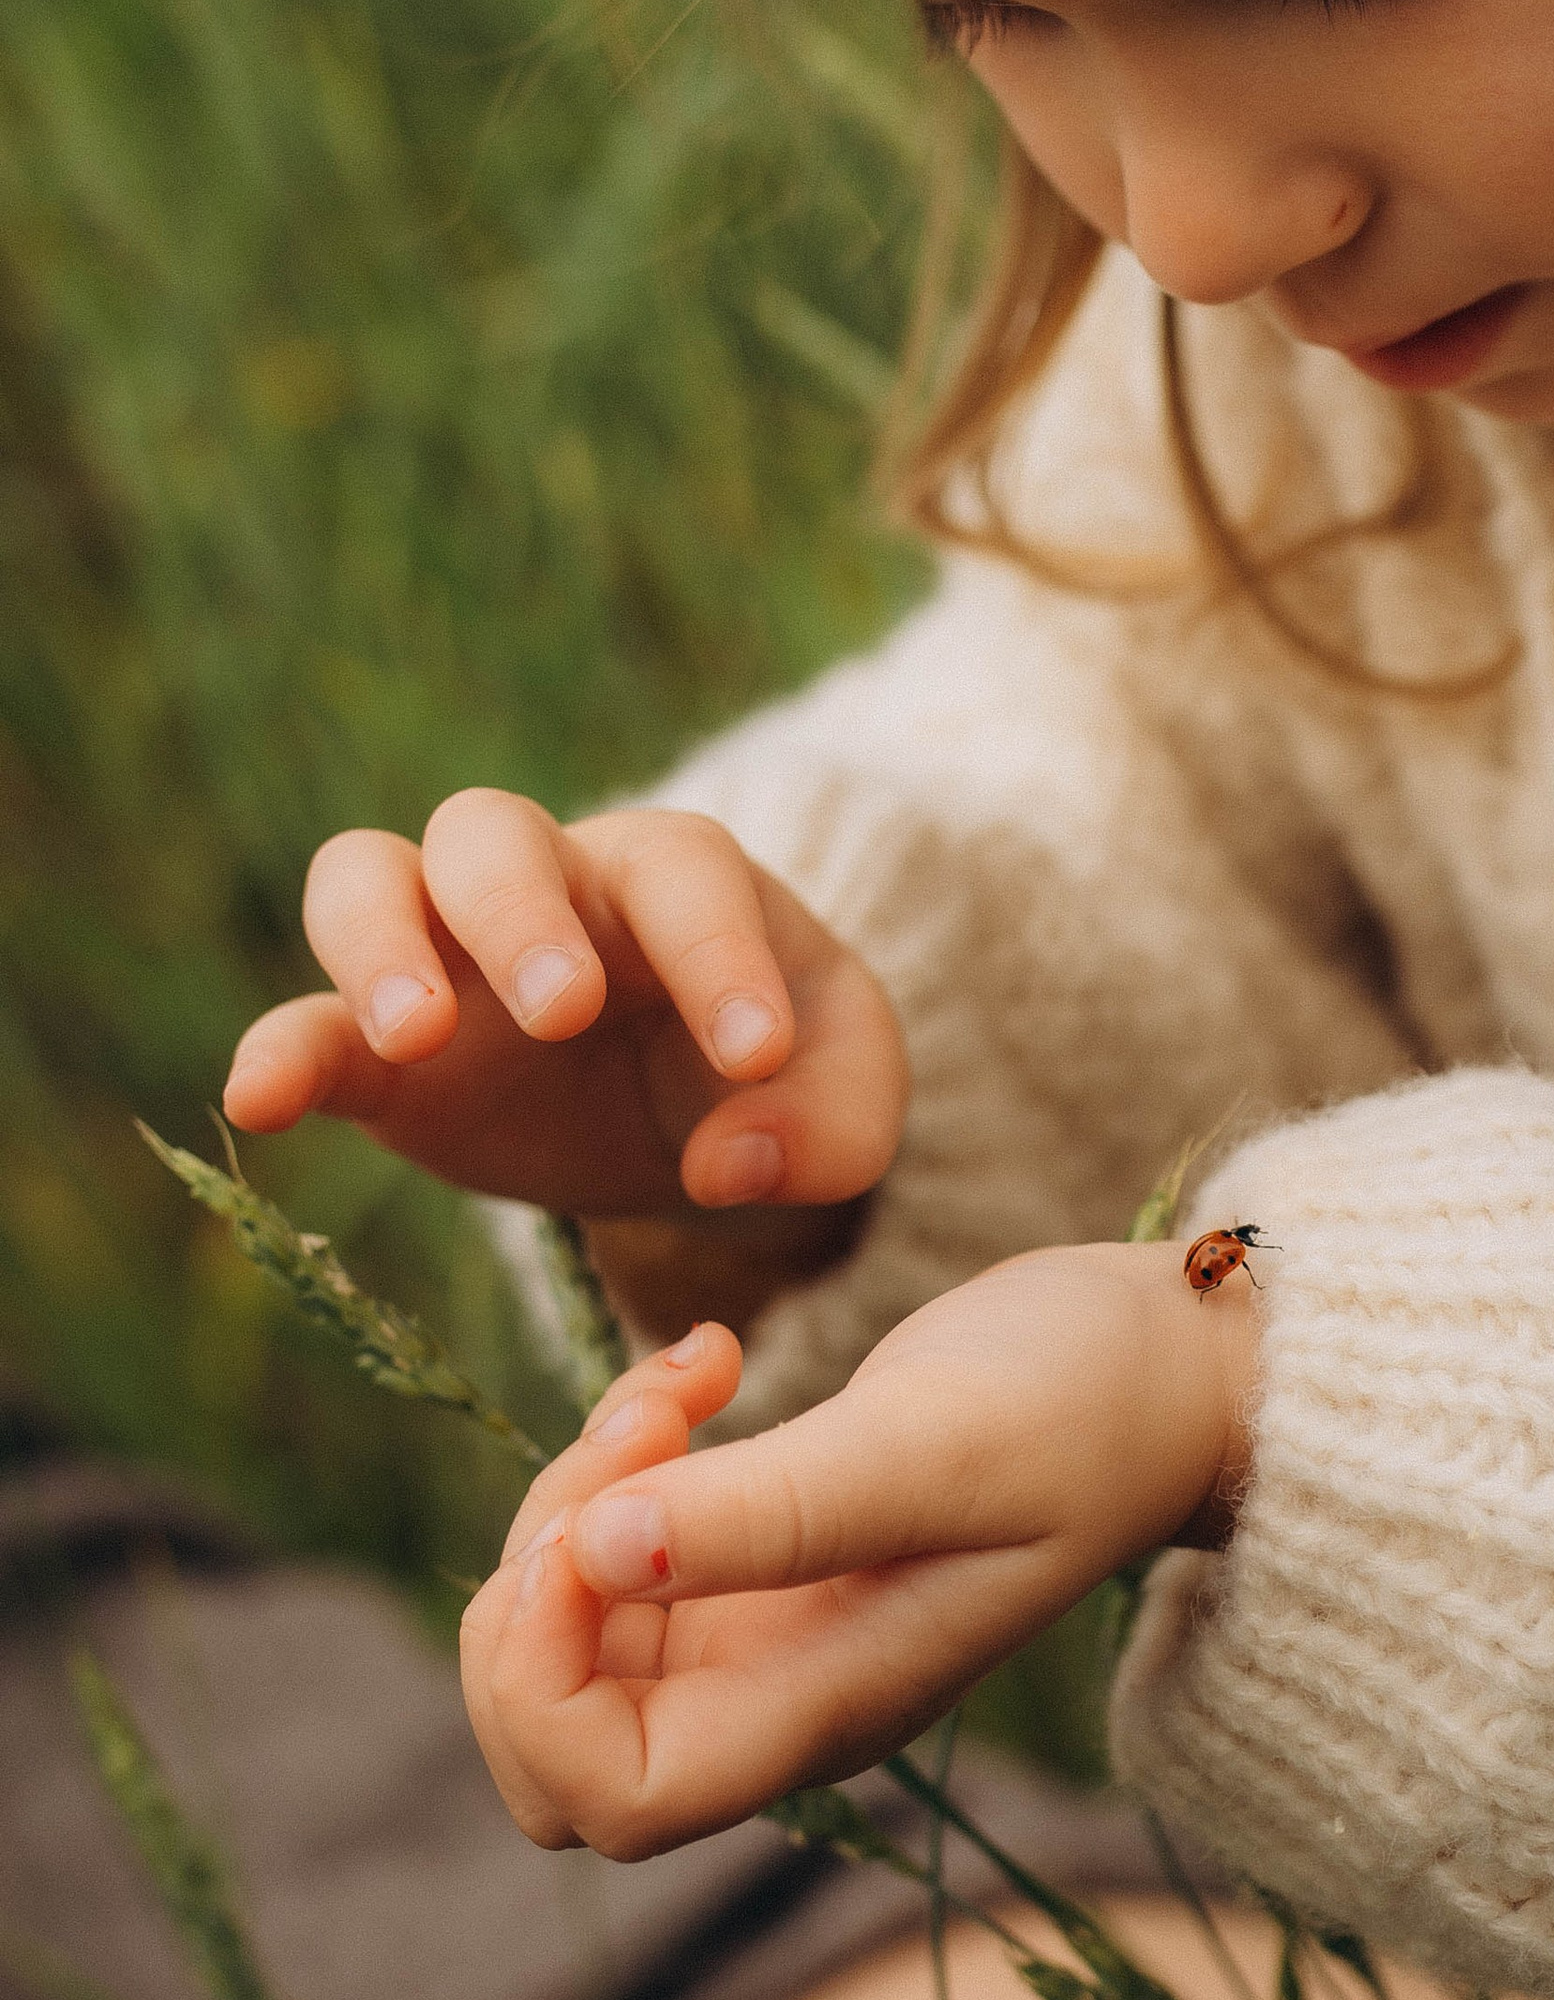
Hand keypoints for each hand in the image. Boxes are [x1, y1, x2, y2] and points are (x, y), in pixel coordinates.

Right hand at [223, 794, 906, 1328]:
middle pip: (496, 834)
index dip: (719, 955)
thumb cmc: (777, 1069)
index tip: (755, 1057)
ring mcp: (448, 953)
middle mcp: (551, 884)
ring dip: (378, 945)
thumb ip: (828, 1124)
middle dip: (521, 916)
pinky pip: (306, 1023)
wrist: (696, 1114)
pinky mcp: (381, 1051)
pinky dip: (278, 1050)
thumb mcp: (847, 1093)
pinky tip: (260, 1102)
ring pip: (371, 876)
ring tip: (411, 1036)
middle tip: (563, 1012)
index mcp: (677, 876)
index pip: (688, 876)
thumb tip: (729, 1165)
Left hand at [461, 1242, 1259, 1857]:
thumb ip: (775, 1510)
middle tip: (635, 1437)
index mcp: (825, 1710)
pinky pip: (618, 1552)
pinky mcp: (760, 1561)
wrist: (1169, 1369)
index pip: (607, 1795)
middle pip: (556, 1744)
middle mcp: (780, 1699)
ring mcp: (764, 1636)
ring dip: (574, 1503)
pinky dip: (618, 1458)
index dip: (544, 1681)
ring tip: (680, 1383)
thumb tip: (594, 1555)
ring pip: (569, 1639)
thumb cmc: (1084, 1407)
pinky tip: (703, 1366)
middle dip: (537, 1590)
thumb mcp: (936, 1445)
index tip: (596, 1522)